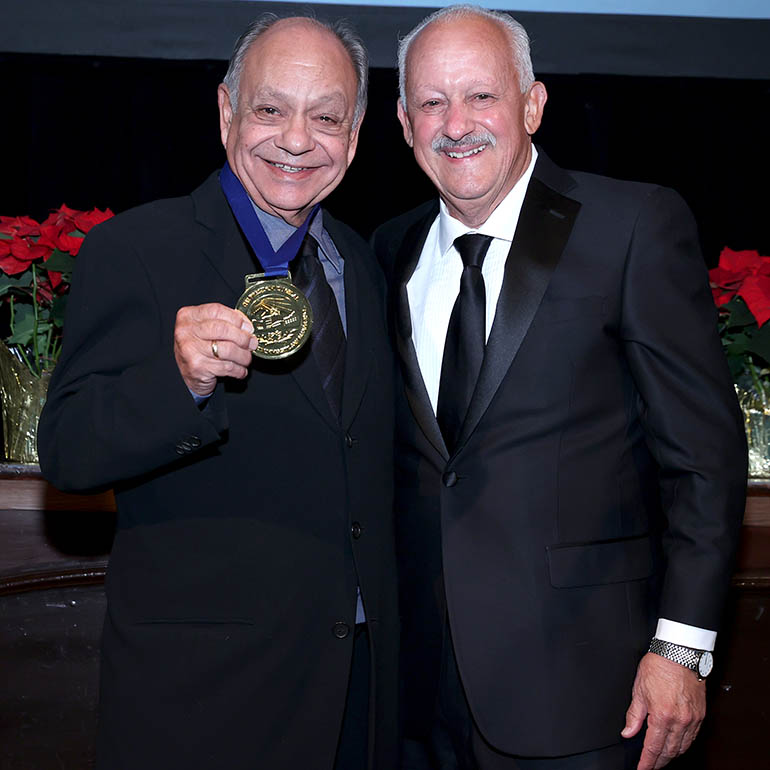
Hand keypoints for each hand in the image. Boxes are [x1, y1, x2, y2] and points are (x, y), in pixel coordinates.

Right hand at [174, 303, 256, 396]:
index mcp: (188, 316)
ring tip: (246, 359)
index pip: (217, 310)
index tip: (249, 328)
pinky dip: (239, 370)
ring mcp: (190, 350)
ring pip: (227, 350)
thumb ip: (225, 322)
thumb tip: (247, 326)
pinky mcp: (197, 367)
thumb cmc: (200, 348)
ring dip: (243, 356)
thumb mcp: (206, 329)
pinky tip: (240, 370)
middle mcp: (186, 331)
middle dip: (243, 337)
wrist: (188, 374)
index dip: (237, 319)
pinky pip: (227, 367)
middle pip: (223, 329)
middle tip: (252, 344)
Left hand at [622, 652, 705, 769]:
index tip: (642, 769)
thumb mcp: (638, 690)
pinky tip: (677, 745)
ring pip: (682, 747)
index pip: (653, 747)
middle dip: (659, 761)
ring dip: (671, 755)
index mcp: (662, 715)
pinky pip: (692, 737)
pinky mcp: (701, 715)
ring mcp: (692, 719)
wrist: (679, 653)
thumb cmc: (658, 666)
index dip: (646, 762)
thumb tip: (628, 732)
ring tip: (662, 758)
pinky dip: (684, 744)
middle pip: (669, 751)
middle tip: (650, 765)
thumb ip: (634, 715)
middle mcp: (680, 720)